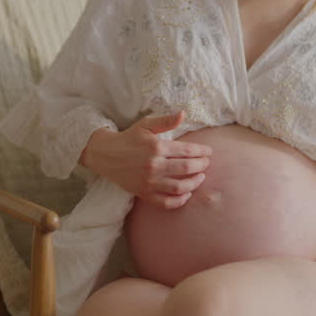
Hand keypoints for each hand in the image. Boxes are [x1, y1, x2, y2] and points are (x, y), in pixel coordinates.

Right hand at [79, 110, 209, 208]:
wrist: (106, 155)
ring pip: (179, 187)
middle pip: (187, 168)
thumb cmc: (129, 138)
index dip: (202, 151)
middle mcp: (154, 165)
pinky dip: (179, 200)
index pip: (187, 151)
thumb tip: (184, 113)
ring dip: (194, 183)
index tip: (209, 152)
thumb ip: (166, 121)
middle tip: (206, 163)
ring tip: (200, 177)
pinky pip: (166, 202)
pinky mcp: (144, 193)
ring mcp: (149, 182)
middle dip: (202, 166)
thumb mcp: (146, 125)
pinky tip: (187, 194)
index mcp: (156, 147)